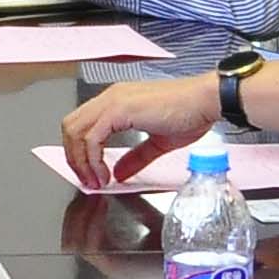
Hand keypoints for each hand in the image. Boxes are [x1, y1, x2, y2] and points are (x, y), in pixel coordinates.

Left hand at [59, 72, 217, 187]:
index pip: (82, 124)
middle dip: (74, 158)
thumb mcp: (158, 142)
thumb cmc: (190, 114)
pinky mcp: (120, 110)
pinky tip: (105, 174)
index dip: (80, 152)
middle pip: (71, 127)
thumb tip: (118, 173)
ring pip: (75, 131)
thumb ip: (136, 157)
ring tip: (95, 181)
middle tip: (87, 180)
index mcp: (117, 101)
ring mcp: (113, 101)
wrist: (206, 101)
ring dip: (81, 161)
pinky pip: (92, 138)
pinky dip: (93, 159)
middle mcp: (111, 97)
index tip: (91, 175)